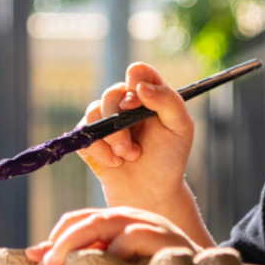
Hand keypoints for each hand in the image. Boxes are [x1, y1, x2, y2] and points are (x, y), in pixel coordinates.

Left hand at [23, 207, 198, 264]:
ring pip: (99, 226)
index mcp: (116, 222)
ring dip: (71, 253)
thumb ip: (80, 259)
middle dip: (53, 256)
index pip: (74, 222)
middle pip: (80, 225)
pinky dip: (110, 258)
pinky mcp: (163, 239)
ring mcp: (146, 225)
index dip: (51, 244)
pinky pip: (128, 241)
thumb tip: (30, 254)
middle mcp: (129, 217)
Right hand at [77, 63, 193, 209]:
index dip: (136, 81)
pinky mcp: (90, 137)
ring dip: (111, 138)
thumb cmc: (169, 158)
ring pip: (94, 112)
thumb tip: (140, 86)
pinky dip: (99, 150)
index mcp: (149, 95)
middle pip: (112, 93)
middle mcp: (125, 103)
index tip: (137, 101)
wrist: (151, 191)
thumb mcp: (180, 127)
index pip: (139, 73)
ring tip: (127, 156)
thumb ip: (168, 101)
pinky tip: (115, 163)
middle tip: (133, 147)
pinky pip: (83, 133)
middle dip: (120, 122)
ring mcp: (106, 120)